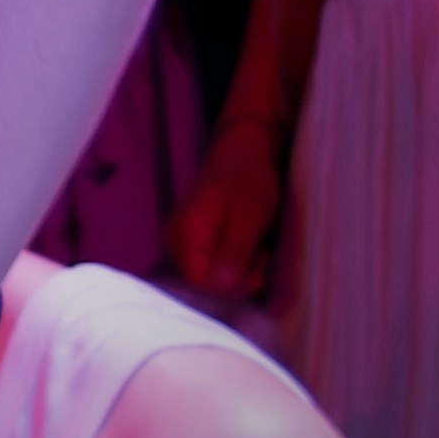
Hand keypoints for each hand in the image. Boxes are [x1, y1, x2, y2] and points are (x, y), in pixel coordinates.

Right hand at [172, 109, 287, 305]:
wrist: (245, 147)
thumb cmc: (249, 177)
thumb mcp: (249, 216)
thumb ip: (234, 253)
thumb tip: (221, 290)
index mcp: (183, 236)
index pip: (202, 285)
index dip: (233, 285)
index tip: (258, 267)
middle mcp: (175, 243)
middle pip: (206, 286)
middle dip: (240, 280)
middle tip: (262, 256)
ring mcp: (183, 243)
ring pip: (213, 279)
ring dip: (242, 273)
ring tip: (259, 250)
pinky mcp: (195, 243)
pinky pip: (215, 268)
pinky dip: (237, 265)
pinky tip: (251, 250)